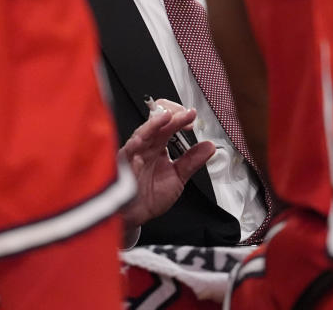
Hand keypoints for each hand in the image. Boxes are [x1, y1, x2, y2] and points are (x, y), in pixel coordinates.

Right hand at [117, 106, 215, 236]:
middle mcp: (146, 146)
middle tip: (188, 115)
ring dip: (156, 123)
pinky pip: (127, 151)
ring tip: (168, 116)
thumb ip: (192, 160)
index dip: (180, 118)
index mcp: (157, 146)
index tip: (192, 119)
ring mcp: (134, 153)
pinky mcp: (123, 165)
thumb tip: (210, 146)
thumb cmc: (150, 196)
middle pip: (157, 123)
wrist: (136, 217)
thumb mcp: (178, 177)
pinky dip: (135, 144)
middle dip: (174, 116)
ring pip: (143, 132)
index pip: (168, 124)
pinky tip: (143, 138)